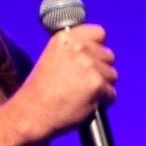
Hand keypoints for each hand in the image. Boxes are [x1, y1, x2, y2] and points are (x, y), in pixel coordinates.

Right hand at [10, 23, 117, 142]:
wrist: (33, 112)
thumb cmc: (41, 90)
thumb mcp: (53, 57)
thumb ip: (75, 50)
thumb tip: (98, 50)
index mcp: (66, 38)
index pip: (99, 33)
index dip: (97, 47)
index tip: (91, 57)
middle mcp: (79, 48)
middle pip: (109, 55)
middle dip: (100, 69)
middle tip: (83, 81)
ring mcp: (89, 66)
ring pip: (112, 75)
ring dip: (102, 85)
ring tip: (83, 93)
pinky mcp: (97, 84)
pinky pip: (111, 93)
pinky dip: (103, 100)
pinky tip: (86, 102)